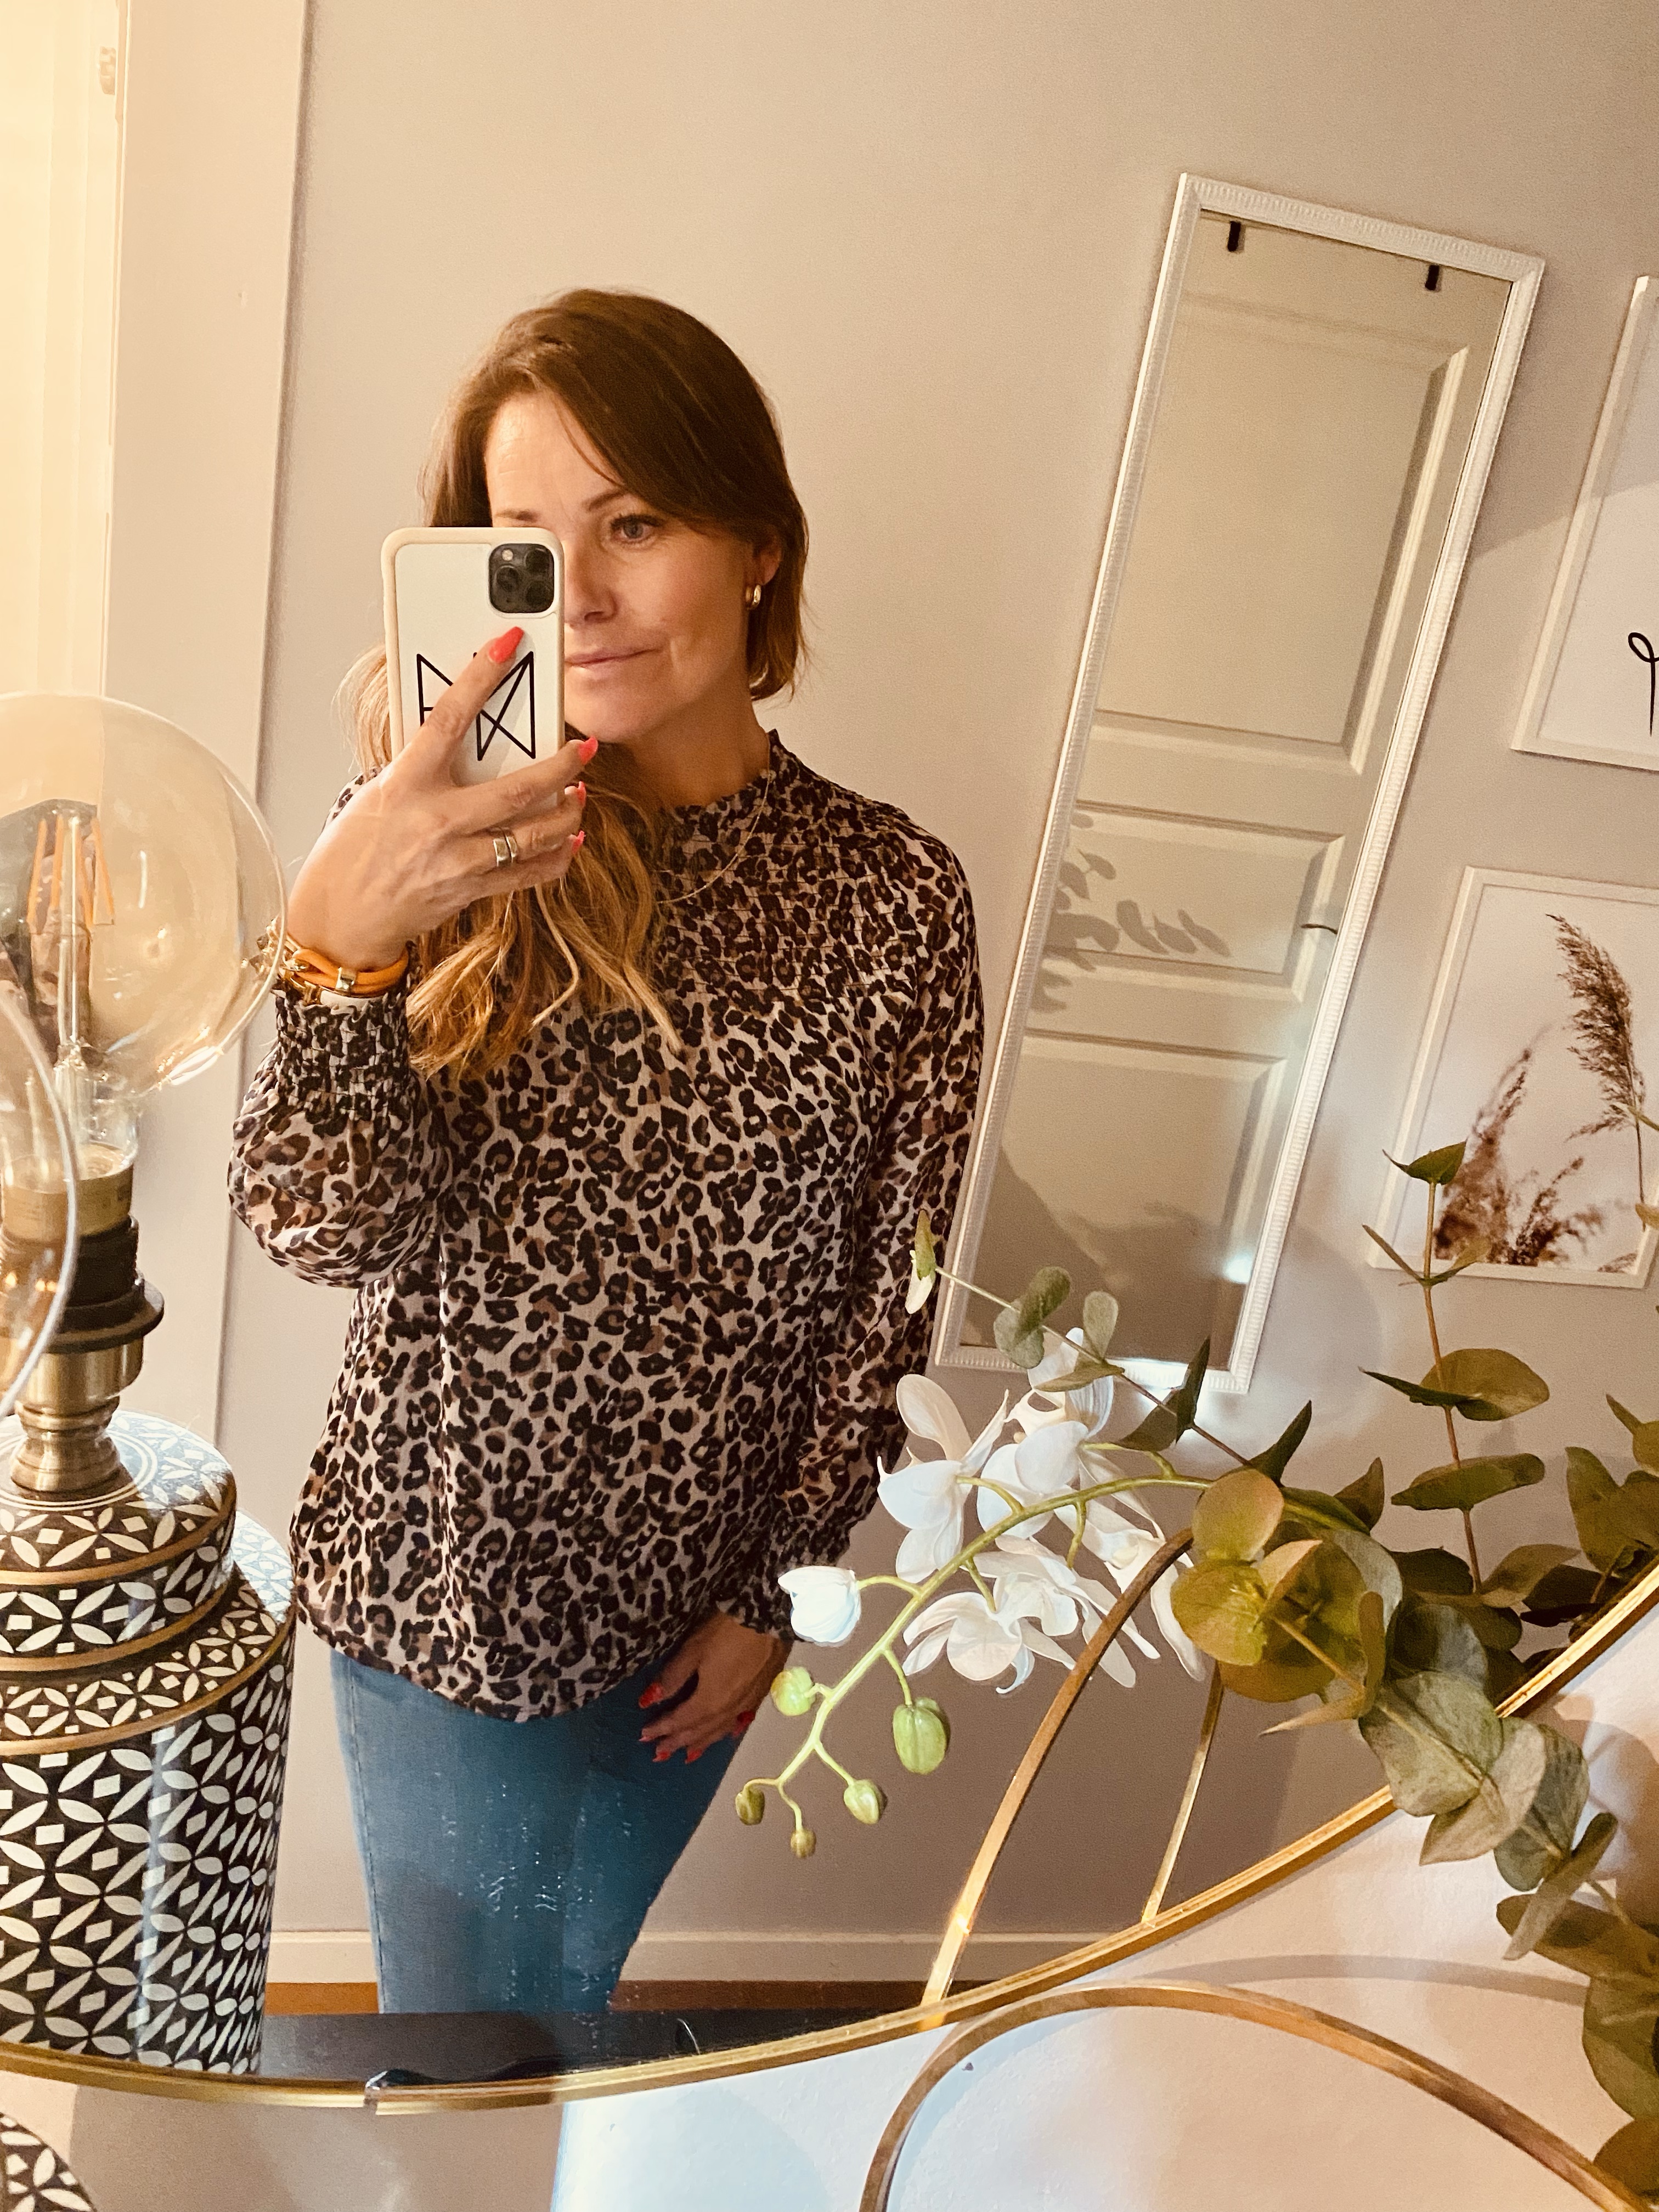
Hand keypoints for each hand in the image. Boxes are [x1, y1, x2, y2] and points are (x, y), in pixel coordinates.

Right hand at [285, 626, 592, 969]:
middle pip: (519, 788)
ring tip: (578, 793)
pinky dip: (557, 855)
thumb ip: (419, 771)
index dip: (481, 676)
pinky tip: (569, 839)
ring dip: (567, 811)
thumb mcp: (375, 795)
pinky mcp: (471, 890)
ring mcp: (459, 860)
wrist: (340, 917)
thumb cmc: (352, 853)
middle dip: (562, 765)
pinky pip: (529, 873)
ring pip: (535, 833)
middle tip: (584, 747)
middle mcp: (437, 822)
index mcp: (406, 785)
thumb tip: (457, 743)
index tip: (506, 645)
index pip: (449, 718)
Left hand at [638, 1613, 788, 1763]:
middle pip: (699, 1730)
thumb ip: (672, 1678)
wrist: (768, 1617)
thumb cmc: (726, 1631)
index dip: (661, 1728)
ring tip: (688, 1755)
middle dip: (678, 1742)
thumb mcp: (693, 1649)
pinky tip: (728, 1734)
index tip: (643, 1737)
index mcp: (709, 1701)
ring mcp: (747, 1703)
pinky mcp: (761, 1693)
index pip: (680, 1720)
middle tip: (659, 1753)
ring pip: (720, 1730)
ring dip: (702, 1743)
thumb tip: (647, 1702)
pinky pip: (741, 1721)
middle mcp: (728, 1709)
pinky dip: (728, 1731)